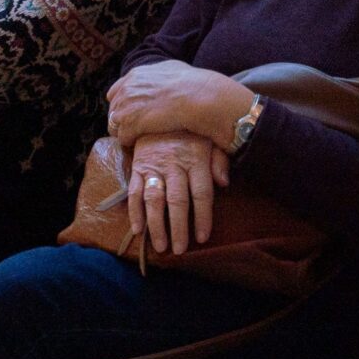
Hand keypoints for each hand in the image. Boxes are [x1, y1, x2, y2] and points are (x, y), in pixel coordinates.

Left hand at [105, 62, 252, 150]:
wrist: (199, 96)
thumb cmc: (193, 83)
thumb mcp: (171, 68)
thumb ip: (157, 73)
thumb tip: (160, 76)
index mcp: (134, 75)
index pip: (115, 93)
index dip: (123, 105)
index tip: (133, 114)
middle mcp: (127, 90)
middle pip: (113, 111)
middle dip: (122, 121)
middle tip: (136, 130)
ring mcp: (127, 107)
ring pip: (114, 126)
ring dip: (125, 134)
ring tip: (139, 140)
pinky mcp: (131, 124)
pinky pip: (123, 138)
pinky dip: (131, 143)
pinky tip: (143, 145)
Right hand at [124, 132, 229, 253]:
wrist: (159, 108)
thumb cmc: (191, 131)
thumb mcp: (211, 139)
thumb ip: (219, 161)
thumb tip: (224, 183)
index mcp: (196, 160)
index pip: (201, 193)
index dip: (202, 216)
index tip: (202, 237)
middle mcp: (175, 165)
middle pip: (177, 200)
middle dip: (178, 227)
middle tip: (179, 250)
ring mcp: (154, 166)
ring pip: (155, 199)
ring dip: (156, 224)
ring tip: (160, 246)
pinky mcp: (138, 167)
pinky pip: (134, 191)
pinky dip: (134, 211)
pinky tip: (137, 229)